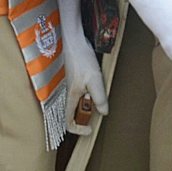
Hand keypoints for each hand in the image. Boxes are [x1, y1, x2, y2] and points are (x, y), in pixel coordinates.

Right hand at [61, 12, 106, 135]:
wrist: (73, 41)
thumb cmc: (82, 59)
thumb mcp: (95, 80)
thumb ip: (99, 98)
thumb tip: (103, 112)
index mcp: (71, 97)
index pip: (68, 122)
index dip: (78, 129)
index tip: (90, 128)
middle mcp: (68, 94)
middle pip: (73, 114)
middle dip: (86, 115)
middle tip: (97, 107)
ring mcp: (70, 87)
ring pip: (77, 103)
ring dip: (88, 103)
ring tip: (96, 92)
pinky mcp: (73, 80)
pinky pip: (79, 93)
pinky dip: (88, 94)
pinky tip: (95, 83)